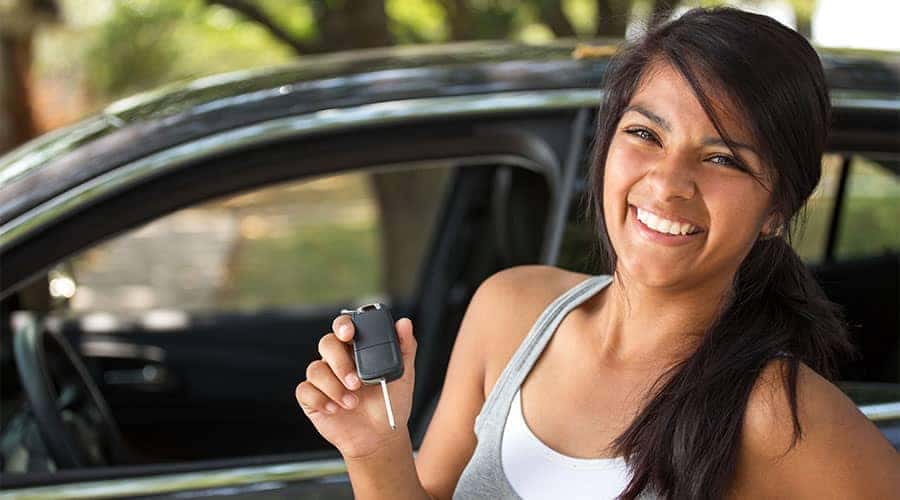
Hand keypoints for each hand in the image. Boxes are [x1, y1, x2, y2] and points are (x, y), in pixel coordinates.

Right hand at [295, 314, 416, 458]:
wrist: (380, 437)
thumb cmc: (391, 403)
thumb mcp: (403, 375)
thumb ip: (405, 347)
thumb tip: (404, 324)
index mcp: (357, 349)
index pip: (344, 326)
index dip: (343, 325)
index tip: (349, 334)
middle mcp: (337, 360)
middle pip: (327, 344)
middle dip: (340, 362)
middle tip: (356, 383)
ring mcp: (323, 379)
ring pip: (315, 369)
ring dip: (334, 387)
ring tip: (353, 403)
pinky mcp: (312, 398)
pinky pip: (305, 391)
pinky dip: (320, 400)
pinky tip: (335, 409)